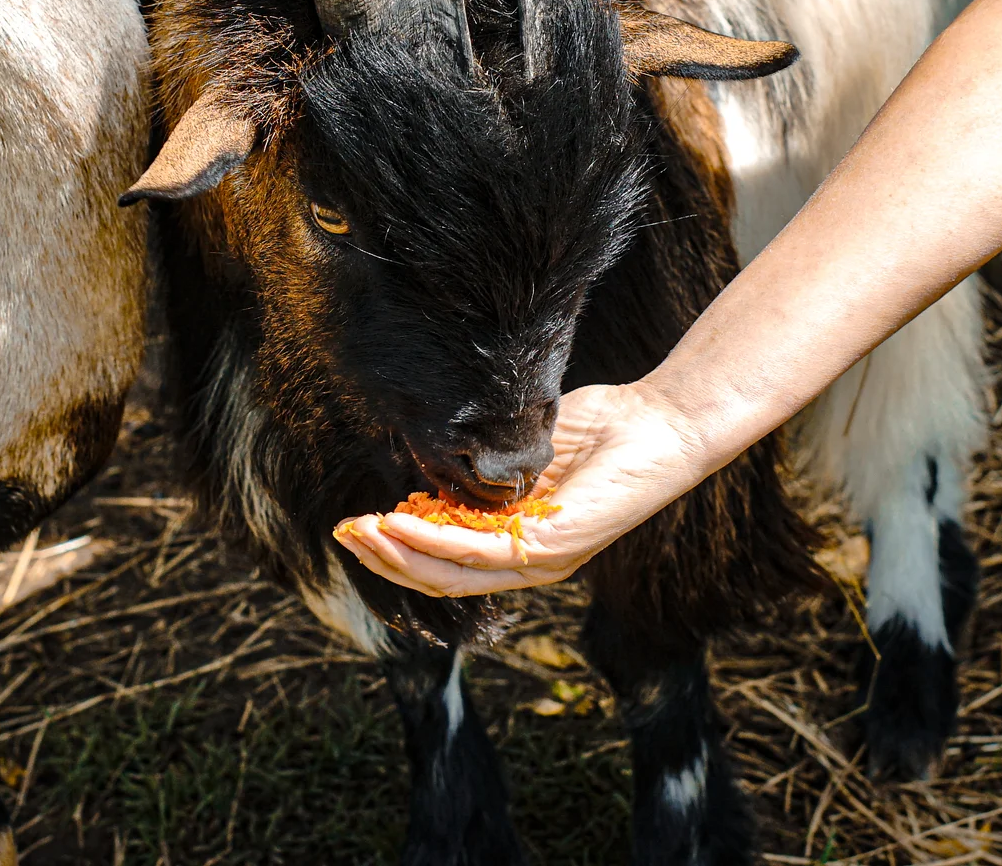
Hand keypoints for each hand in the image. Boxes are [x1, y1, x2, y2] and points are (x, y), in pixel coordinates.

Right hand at [332, 381, 712, 596]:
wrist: (657, 423)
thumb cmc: (598, 429)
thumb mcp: (524, 450)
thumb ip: (481, 469)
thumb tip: (429, 464)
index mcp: (517, 542)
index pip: (445, 562)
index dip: (395, 550)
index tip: (355, 525)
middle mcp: (528, 562)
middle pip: (440, 579)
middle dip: (385, 559)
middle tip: (344, 535)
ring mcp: (542, 560)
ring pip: (453, 574)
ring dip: (398, 555)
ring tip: (360, 532)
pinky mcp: (555, 548)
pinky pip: (480, 552)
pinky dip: (432, 542)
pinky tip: (398, 522)